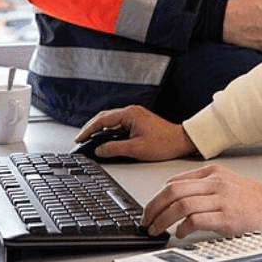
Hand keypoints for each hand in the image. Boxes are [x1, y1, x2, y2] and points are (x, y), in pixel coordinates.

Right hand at [75, 105, 195, 161]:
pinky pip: (118, 124)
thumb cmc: (164, 143)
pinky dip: (109, 130)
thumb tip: (98, 149)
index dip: (88, 130)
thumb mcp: (136, 149)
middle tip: (81, 139)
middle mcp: (131, 111)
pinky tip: (105, 138)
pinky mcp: (138, 121)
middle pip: (104, 117)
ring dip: (100, 129)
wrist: (182, 141)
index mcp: (130, 114)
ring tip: (90, 140)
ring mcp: (135, 115)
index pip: (102, 120)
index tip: (79, 139)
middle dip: (91, 128)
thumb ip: (114, 148)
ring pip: (111, 120)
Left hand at [141, 164, 261, 237]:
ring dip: (162, 219)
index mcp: (214, 173)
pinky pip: (195, 220)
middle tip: (147, 220)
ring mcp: (222, 199)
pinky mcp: (227, 217)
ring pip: (180, 205)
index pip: (175, 181)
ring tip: (156, 229)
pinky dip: (182, 228)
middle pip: (173, 191)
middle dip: (153, 207)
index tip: (150, 209)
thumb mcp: (228, 184)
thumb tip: (174, 199)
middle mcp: (216, 183)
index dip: (157, 197)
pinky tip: (179, 233)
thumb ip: (203, 187)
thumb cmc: (255, 200)